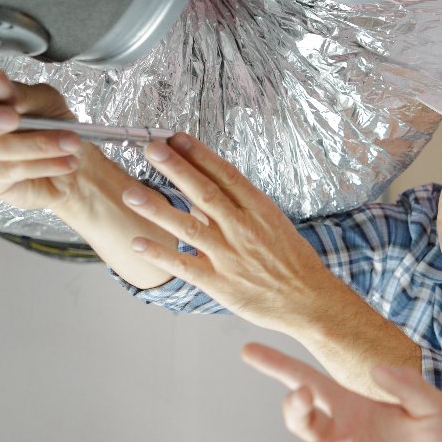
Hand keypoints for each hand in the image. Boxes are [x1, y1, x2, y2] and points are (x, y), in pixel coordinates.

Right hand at [0, 71, 84, 210]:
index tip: (4, 87)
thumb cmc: (57, 129)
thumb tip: (9, 95)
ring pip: (2, 148)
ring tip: (71, 143)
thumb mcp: (47, 101)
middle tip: (14, 118)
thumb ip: (26, 95)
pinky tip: (68, 162)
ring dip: (38, 145)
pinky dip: (44, 164)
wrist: (74, 161)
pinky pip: (15, 170)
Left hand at [121, 132, 329, 328]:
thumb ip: (238, 213)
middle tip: (152, 149)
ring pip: (188, 227)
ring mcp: (230, 257)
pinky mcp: (220, 284)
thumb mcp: (274, 227)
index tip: (177, 139)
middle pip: (204, 193)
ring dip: (157, 208)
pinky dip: (160, 254)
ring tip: (131, 193)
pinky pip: (184, 266)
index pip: (226, 176)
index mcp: (260, 211)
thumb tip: (200, 203)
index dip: (199, 155)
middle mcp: (243, 230)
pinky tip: (138, 243)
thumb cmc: (295, 265)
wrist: (309, 301)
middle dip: (176, 169)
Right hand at [241, 343, 441, 441]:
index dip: (278, 366)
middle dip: (293, 406)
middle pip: (297, 418)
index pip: (309, 382)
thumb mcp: (432, 408)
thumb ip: (407, 385)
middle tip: (305, 398)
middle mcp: (341, 436)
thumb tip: (375, 368)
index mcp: (355, 409)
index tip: (250, 351)